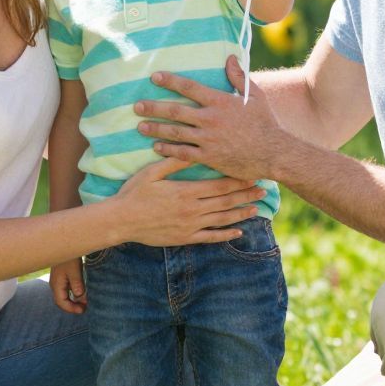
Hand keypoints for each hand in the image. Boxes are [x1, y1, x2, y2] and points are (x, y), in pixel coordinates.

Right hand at [50, 260, 86, 312]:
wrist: (63, 242)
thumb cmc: (69, 256)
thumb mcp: (75, 270)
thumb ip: (77, 284)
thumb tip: (79, 296)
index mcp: (56, 284)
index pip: (61, 302)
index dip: (71, 309)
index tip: (82, 310)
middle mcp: (55, 284)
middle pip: (62, 301)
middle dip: (73, 306)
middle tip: (85, 308)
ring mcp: (58, 280)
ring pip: (64, 295)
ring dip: (74, 300)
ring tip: (85, 302)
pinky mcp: (62, 276)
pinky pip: (66, 289)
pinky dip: (74, 293)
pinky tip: (82, 292)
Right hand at [114, 156, 264, 245]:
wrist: (121, 221)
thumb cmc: (134, 193)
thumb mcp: (151, 172)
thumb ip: (173, 162)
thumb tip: (190, 147)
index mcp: (186, 191)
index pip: (219, 185)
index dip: (238, 180)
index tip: (252, 174)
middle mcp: (192, 209)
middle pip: (226, 201)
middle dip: (245, 195)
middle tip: (263, 189)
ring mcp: (190, 225)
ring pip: (222, 219)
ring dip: (241, 213)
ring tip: (257, 208)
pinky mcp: (186, 237)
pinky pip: (210, 237)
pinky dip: (226, 235)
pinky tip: (238, 233)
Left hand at [135, 58, 282, 181]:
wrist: (273, 153)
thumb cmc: (265, 123)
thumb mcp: (255, 96)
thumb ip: (239, 77)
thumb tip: (230, 57)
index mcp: (220, 101)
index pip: (189, 87)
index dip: (170, 81)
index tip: (154, 77)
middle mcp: (210, 119)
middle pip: (175, 111)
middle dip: (153, 107)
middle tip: (137, 106)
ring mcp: (208, 140)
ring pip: (175, 133)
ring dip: (155, 129)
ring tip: (140, 126)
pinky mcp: (208, 157)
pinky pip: (183, 153)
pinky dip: (168, 149)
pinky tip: (156, 146)